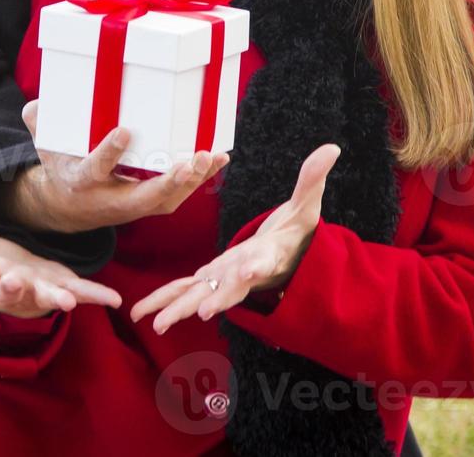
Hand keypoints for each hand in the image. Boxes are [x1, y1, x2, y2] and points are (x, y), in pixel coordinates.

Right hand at [0, 100, 230, 233]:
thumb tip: (36, 105)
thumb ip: (39, 124)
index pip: (95, 170)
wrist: (69, 208)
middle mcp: (110, 200)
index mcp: (82, 182)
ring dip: (191, 181)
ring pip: (166, 200)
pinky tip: (218, 159)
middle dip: (168, 182)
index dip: (108, 154)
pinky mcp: (149, 204)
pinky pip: (178, 195)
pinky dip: (199, 178)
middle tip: (190, 161)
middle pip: (143, 198)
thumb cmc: (61, 167)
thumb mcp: (45, 147)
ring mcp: (133, 206)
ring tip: (211, 156)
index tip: (123, 132)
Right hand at [0, 199, 122, 319]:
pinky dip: (97, 297)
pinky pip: (81, 293)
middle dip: (10, 285)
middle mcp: (11, 286)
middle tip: (11, 279)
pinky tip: (115, 300)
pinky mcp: (62, 287)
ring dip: (53, 298)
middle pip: (7, 288)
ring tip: (65, 302)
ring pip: (44, 295)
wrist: (14, 284)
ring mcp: (38, 290)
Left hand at [130, 142, 340, 333]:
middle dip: (213, 301)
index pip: (264, 262)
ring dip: (178, 309)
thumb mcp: (306, 205)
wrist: (288, 259)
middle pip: (228, 290)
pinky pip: (185, 290)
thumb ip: (312, 179)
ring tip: (155, 324)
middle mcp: (244, 275)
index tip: (248, 273)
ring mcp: (225, 280)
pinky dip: (165, 299)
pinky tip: (142, 312)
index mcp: (266, 257)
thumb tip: (332, 148)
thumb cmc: (296, 234)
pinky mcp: (211, 278)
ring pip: (199, 296)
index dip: (256, 268)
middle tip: (199, 314)